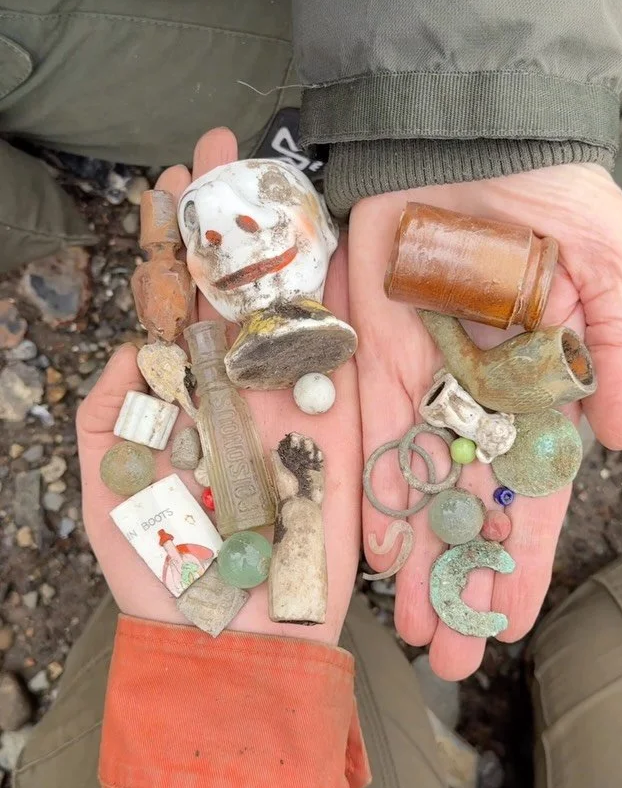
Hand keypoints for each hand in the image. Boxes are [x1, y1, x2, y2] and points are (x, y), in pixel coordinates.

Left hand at [77, 128, 361, 645]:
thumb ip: (108, 418)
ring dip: (287, 243)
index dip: (173, 245)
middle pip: (237, 288)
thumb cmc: (163, 571)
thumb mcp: (109, 491)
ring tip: (278, 174)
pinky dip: (346, 303)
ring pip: (292, 308)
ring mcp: (292, 401)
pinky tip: (343, 243)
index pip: (179, 303)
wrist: (237, 639)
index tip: (167, 183)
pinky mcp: (341, 428)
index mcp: (185, 396)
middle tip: (223, 149)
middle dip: (230, 220)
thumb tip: (132, 348)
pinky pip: (346, 357)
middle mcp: (240, 386)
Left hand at [350, 164, 621, 678]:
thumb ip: (614, 349)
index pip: (533, 490)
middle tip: (449, 655)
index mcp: (539, 387)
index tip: (510, 619)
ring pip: (414, 484)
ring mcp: (422, 379)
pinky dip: (365, 486)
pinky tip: (365, 549)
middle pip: (468, 504)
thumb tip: (616, 435)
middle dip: (460, 578)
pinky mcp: (370, 352)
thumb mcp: (606, 265)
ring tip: (404, 627)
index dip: (521, 554)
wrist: (468, 135)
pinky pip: (364, 430)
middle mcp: (478, 398)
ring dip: (410, 555)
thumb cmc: (552, 193)